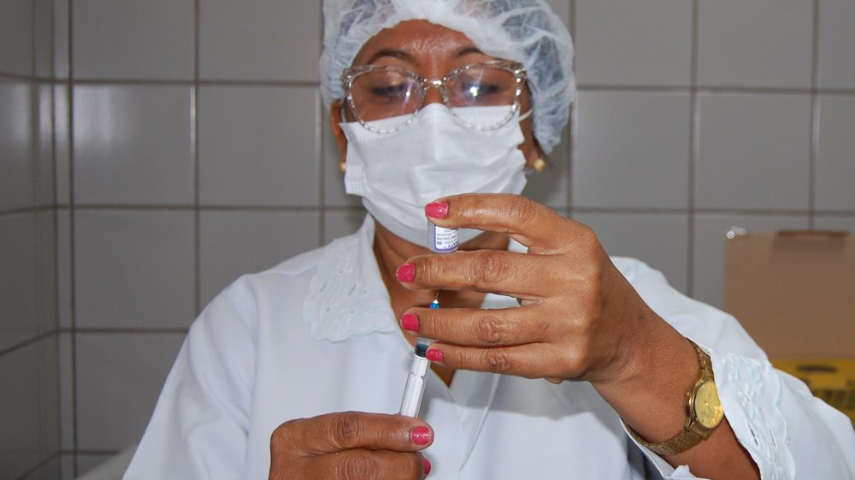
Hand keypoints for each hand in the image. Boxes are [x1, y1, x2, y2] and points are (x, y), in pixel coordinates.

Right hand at [269, 412, 432, 479]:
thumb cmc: (314, 464)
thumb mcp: (328, 440)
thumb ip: (365, 433)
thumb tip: (411, 431)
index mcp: (294, 439)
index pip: (348, 429)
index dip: (389, 430)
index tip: (419, 432)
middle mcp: (294, 471)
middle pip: (357, 466)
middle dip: (398, 464)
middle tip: (417, 462)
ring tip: (406, 476)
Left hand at [396, 193, 670, 385]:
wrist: (631, 340)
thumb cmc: (589, 287)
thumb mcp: (568, 250)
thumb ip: (520, 242)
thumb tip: (447, 241)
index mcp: (573, 241)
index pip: (516, 214)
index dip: (470, 208)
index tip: (433, 211)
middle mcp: (573, 279)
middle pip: (491, 271)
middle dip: (438, 270)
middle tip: (409, 272)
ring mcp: (568, 324)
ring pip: (487, 324)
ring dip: (440, 322)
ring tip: (412, 316)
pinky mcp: (561, 361)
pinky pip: (497, 360)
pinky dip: (459, 356)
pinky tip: (434, 348)